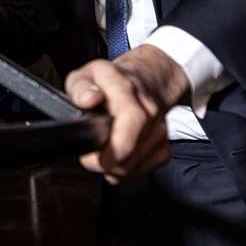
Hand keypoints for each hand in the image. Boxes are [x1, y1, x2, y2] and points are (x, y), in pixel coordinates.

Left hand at [64, 45, 190, 183]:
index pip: (132, 121)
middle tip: (90, 156)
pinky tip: (118, 155)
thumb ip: (80, 87)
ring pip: (136, 168)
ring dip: (114, 168)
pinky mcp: (165, 147)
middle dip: (105, 164)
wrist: (146, 79)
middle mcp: (148, 111)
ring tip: (103, 152)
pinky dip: (127, 170)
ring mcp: (160, 130)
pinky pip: (143, 171)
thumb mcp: (86, 74)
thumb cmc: (111, 81)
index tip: (91, 158)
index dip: (113, 149)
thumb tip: (87, 99)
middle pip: (131, 155)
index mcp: (126, 91)